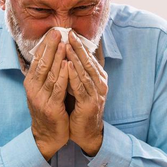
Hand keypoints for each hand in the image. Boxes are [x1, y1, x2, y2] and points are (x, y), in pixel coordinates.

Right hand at [24, 29, 69, 160]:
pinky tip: (68, 65)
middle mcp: (33, 89)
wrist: (47, 136)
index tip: (53, 32)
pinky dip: (63, 76)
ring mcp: (41, 98)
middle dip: (50, 47)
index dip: (45, 45)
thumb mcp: (43, 90)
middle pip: (42, 64)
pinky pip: (58, 89)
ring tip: (64, 44)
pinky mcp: (51, 107)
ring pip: (50, 74)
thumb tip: (50, 54)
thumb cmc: (48, 110)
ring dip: (58, 58)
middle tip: (57, 32)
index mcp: (31, 83)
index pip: (38, 60)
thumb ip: (46, 74)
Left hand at [65, 31, 107, 155]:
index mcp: (98, 79)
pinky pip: (80, 87)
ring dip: (75, 58)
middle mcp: (100, 84)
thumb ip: (78, 73)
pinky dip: (74, 76)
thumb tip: (68, 55)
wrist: (87, 133)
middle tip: (69, 33)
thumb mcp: (81, 87)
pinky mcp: (90, 104)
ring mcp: (96, 94)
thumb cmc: (81, 109)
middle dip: (78, 46)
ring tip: (66, 45)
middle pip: (89, 61)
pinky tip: (67, 66)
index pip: (89, 58)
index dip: (80, 45)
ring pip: (85, 72)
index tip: (70, 32)